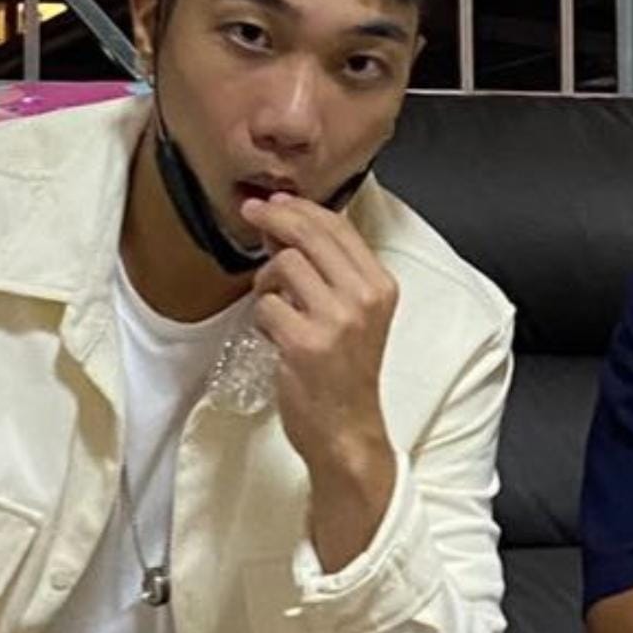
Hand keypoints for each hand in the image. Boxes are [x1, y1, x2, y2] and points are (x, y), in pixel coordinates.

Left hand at [241, 192, 397, 569]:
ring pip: (282, 266)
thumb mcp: (354, 315)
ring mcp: (336, 321)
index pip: (338, 226)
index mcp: (381, 285)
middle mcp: (364, 298)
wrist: (347, 431)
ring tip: (271, 304)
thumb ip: (327, 271)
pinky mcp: (304, 344)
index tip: (274, 201)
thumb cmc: (345, 372)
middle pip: (309, 235)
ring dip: (265, 281)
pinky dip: (260, 317)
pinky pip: (265, 306)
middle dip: (274, 217)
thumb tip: (282, 225)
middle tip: (252, 212)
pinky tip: (272, 335)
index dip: (301, 208)